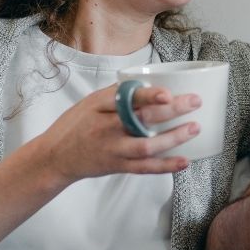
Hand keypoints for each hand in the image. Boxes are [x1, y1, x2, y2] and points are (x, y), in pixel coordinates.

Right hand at [35, 84, 200, 183]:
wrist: (53, 157)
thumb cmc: (76, 125)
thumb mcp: (90, 102)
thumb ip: (118, 93)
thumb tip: (150, 82)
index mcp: (100, 106)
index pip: (127, 98)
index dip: (148, 96)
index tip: (167, 93)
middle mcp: (107, 127)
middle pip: (142, 119)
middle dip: (172, 110)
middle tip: (195, 102)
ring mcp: (113, 149)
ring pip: (147, 145)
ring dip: (174, 138)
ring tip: (195, 127)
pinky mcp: (117, 166)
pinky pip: (145, 168)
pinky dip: (166, 166)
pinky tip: (184, 160)